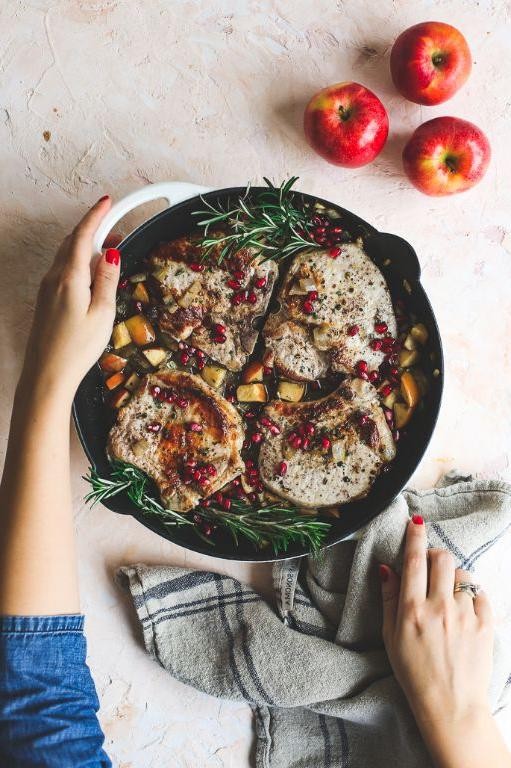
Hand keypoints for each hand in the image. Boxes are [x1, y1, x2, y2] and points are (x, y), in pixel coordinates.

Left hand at [20, 196, 119, 400]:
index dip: (96, 215)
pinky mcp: (46, 300)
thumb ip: (107, 280)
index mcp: (69, 277)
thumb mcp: (102, 313)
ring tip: (108, 252)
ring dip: (86, 247)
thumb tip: (111, 254)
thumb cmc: (76, 349)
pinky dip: (78, 262)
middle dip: (94, 229)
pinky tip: (91, 276)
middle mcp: (54, 278)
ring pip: (66, 255)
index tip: (108, 202)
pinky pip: (62, 270)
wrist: (47, 373)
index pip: (82, 235)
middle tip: (116, 227)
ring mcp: (47, 289)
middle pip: (72, 241)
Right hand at [380, 516, 497, 765]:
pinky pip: (480, 594)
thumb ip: (389, 599)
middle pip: (442, 558)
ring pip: (462, 575)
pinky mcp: (485, 624)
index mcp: (412, 610)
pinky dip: (471, 597)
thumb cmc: (415, 673)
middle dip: (435, 555)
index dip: (413, 536)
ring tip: (448, 601)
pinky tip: (463, 614)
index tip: (415, 521)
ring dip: (453, 580)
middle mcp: (439, 608)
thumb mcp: (391, 637)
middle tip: (431, 568)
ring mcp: (465, 615)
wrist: (451, 706)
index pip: (412, 561)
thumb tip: (387, 568)